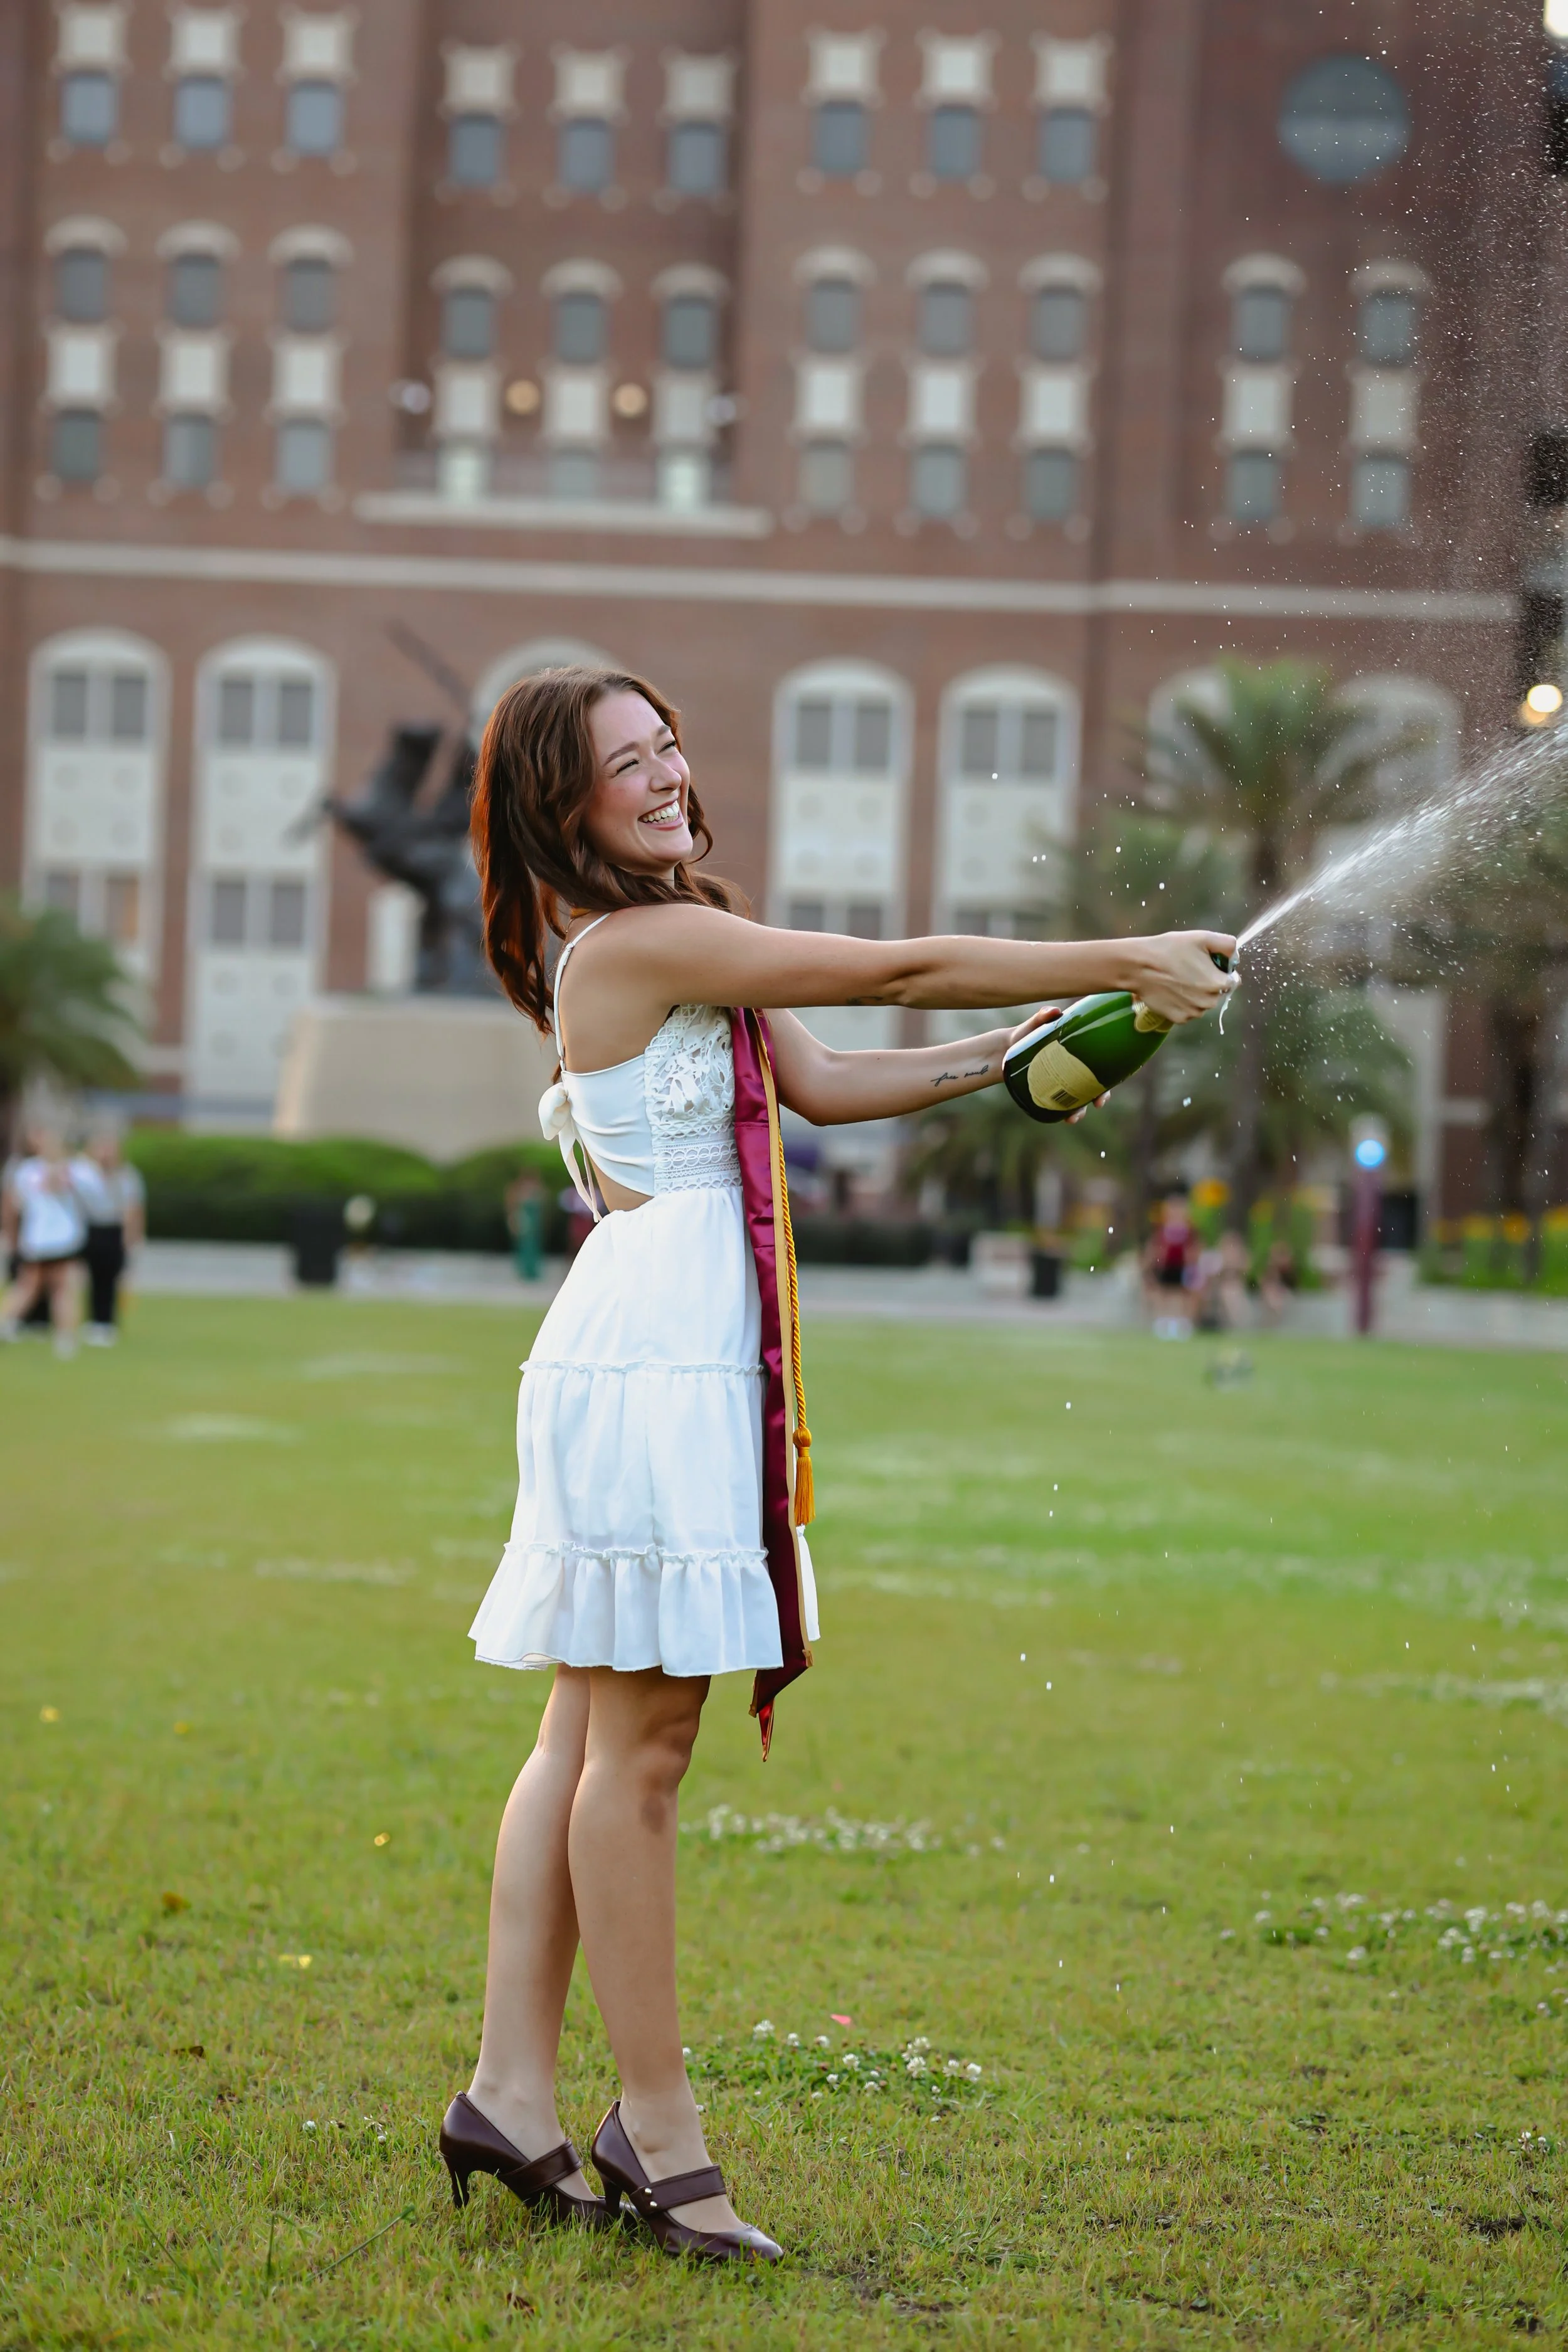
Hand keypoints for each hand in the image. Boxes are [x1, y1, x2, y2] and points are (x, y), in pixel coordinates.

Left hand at [1007, 1007, 1104, 1122]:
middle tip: (1097, 1104)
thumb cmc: (1025, 1033)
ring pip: (1079, 1098)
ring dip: (1080, 1111)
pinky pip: (1061, 1104)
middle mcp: (1073, 1067)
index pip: (1101, 1064)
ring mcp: (1062, 1080)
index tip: (1109, 1085)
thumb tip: (1054, 1011)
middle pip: (1094, 1084)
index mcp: (1078, 1051)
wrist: (1005, 1049)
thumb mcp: (1034, 1025)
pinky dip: (1064, 1113)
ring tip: (1073, 1118)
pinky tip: (1063, 1118)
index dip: (1110, 1076)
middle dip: (1099, 1097)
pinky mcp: (1049, 1089)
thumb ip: (1042, 1017)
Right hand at [1127, 931, 1237, 1024]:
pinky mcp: (1178, 1019)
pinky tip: (1172, 990)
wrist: (1139, 966)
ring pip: (1203, 1003)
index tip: (1208, 964)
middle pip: (1218, 993)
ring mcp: (1193, 1013)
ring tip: (1179, 979)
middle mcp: (1209, 1002)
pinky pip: (1188, 1011)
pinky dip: (1184, 1003)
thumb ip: (1228, 945)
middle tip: (1190, 969)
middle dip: (1209, 982)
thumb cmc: (1170, 949)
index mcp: (1218, 983)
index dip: (1222, 970)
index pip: (1233, 980)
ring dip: (1197, 994)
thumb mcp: (1202, 938)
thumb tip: (1236, 956)